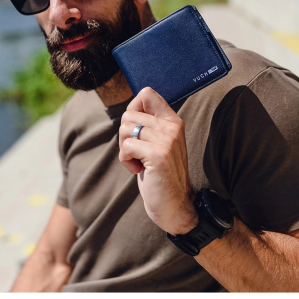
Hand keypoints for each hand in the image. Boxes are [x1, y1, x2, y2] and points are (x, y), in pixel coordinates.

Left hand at [118, 87, 197, 234]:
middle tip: (137, 152)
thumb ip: (150, 124)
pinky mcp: (158, 155)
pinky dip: (126, 160)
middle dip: (125, 135)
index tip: (136, 129)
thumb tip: (131, 107)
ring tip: (139, 162)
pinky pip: (126, 147)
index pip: (147, 93)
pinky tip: (139, 170)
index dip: (132, 109)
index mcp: (173, 121)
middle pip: (129, 114)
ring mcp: (167, 140)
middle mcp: (172, 127)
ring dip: (125, 150)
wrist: (174, 205)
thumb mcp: (158, 143)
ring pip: (125, 129)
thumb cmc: (159, 173)